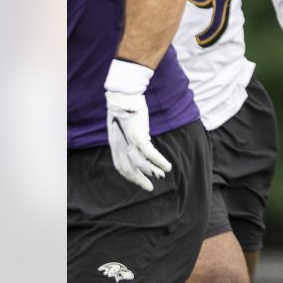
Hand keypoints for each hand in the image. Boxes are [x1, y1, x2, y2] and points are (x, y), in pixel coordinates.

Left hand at [104, 59, 171, 191]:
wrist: (124, 95)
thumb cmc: (125, 107)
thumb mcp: (123, 125)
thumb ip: (127, 136)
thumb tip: (138, 143)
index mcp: (115, 143)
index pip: (120, 166)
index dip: (130, 176)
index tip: (139, 180)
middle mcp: (119, 145)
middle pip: (128, 169)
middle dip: (140, 180)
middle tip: (150, 187)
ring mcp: (128, 141)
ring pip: (140, 164)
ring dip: (152, 172)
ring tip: (163, 175)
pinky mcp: (138, 136)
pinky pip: (149, 153)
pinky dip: (158, 161)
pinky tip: (167, 167)